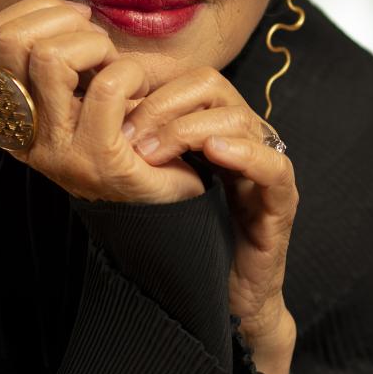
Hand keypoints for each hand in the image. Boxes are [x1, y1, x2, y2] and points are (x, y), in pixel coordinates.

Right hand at [0, 0, 204, 203]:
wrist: (154, 201)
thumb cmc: (116, 132)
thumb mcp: (74, 91)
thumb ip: (55, 55)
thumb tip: (58, 9)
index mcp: (7, 109)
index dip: (38, 12)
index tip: (73, 24)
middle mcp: (19, 131)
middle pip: (14, 40)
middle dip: (64, 22)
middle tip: (96, 45)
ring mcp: (54, 148)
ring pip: (52, 57)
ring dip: (95, 46)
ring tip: (112, 66)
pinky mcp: (95, 158)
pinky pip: (107, 86)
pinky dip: (131, 73)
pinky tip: (138, 90)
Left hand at [122, 72, 297, 373]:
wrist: (215, 295)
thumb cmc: (184, 236)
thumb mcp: (154, 180)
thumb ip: (139, 142)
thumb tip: (90, 106)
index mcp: (216, 126)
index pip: (189, 79)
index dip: (151, 89)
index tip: (114, 114)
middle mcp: (244, 137)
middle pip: (212, 87)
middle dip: (162, 107)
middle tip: (127, 139)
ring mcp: (265, 166)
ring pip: (238, 120)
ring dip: (188, 130)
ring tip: (151, 154)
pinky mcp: (282, 202)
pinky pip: (275, 166)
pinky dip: (245, 154)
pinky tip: (214, 153)